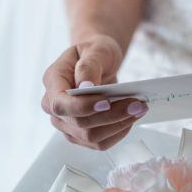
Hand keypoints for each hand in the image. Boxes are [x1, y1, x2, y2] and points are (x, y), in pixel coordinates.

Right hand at [41, 34, 147, 149]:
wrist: (98, 60)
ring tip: (139, 109)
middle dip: (111, 115)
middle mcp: (54, 106)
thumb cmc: (94, 52)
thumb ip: (89, 65)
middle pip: (79, 124)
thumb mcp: (95, 48)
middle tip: (137, 103)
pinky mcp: (79, 133)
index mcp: (53, 81)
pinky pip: (99, 142)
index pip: (61, 104)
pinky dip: (118, 132)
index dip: (83, 107)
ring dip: (118, 125)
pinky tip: (130, 118)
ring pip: (90, 137)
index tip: (106, 102)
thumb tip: (85, 87)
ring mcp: (66, 123)